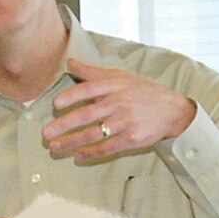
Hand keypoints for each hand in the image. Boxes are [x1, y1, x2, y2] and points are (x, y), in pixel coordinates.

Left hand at [44, 57, 196, 163]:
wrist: (172, 110)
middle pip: (87, 115)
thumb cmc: (143, 91)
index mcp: (114, 86)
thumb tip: (70, 62)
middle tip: (46, 133)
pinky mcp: (132, 139)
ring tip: (55, 147)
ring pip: (94, 134)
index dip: (71, 97)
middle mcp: (118, 104)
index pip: (89, 90)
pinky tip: (78, 155)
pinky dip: (91, 152)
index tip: (56, 104)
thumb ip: (93, 72)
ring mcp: (125, 123)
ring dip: (72, 141)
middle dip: (64, 125)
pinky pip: (108, 147)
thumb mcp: (120, 76)